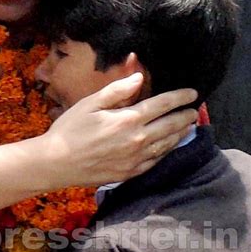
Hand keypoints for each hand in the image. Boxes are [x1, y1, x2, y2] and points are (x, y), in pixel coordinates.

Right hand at [42, 73, 197, 187]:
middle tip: (195, 110)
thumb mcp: (89, 103)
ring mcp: (135, 159)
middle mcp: (137, 140)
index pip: (162, 105)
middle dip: (185, 116)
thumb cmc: (69, 129)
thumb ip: (116, 91)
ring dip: (180, 134)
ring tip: (188, 126)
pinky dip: (166, 151)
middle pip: (170, 126)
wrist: (56, 163)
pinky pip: (155, 161)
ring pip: (166, 145)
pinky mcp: (130, 173)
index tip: (192, 93)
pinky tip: (168, 146)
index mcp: (127, 119)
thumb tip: (139, 77)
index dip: (179, 97)